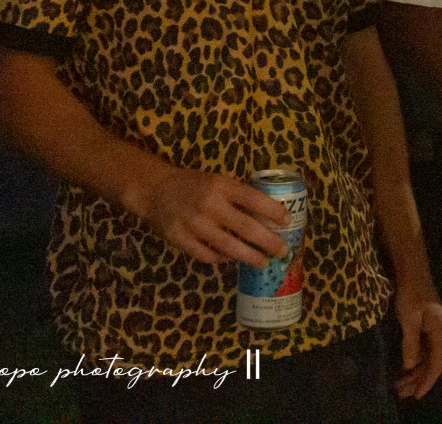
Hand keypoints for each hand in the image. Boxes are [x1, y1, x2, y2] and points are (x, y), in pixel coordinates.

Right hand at [123, 165, 288, 267]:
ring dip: (249, 256)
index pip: (254, 199)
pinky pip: (205, 254)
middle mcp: (210, 205)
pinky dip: (219, 259)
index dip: (273, 211)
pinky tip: (229, 260)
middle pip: (245, 227)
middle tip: (282, 251)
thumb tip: (268, 213)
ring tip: (263, 262)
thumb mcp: (218, 180)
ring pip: (227, 246)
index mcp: (222, 186)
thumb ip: (238, 194)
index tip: (287, 221)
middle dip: (268, 241)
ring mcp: (194, 224)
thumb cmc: (193, 184)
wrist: (154, 189)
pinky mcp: (179, 239)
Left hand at [391, 271, 441, 400]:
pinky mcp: (427, 331)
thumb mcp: (410, 319)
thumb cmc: (413, 294)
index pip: (437, 364)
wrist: (413, 275)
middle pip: (433, 364)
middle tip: (402, 393)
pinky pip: (423, 353)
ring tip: (400, 386)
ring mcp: (435, 334)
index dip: (427, 381)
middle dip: (419, 380)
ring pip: (428, 360)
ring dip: (415, 374)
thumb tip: (410, 365)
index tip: (417, 395)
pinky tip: (404, 371)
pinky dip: (414, 364)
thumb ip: (411, 343)